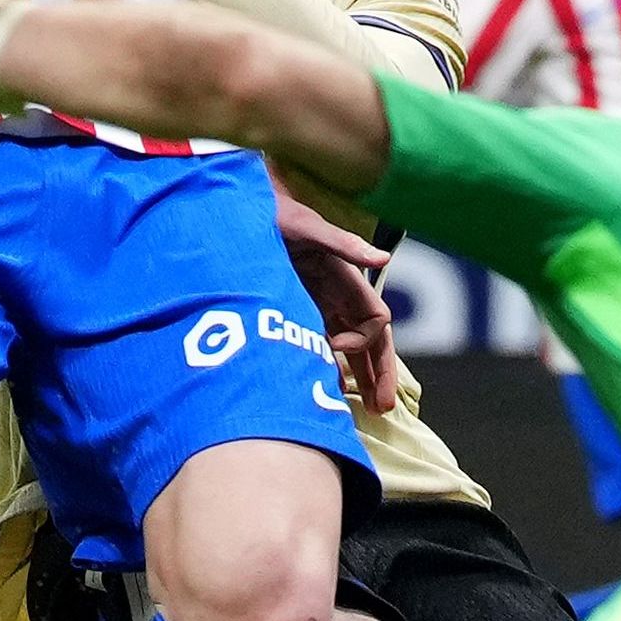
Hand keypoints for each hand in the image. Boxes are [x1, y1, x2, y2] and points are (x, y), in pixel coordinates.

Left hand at [274, 193, 401, 412]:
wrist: (236, 213)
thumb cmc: (273, 213)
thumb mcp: (307, 227)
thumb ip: (344, 244)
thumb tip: (384, 259)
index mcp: (346, 279)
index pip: (375, 320)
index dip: (363, 341)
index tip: (333, 347)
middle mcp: (337, 295)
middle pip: (370, 340)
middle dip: (378, 372)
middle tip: (383, 407)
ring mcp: (318, 305)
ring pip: (348, 346)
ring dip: (359, 374)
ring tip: (366, 407)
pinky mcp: (295, 311)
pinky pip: (320, 343)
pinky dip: (328, 365)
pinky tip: (324, 388)